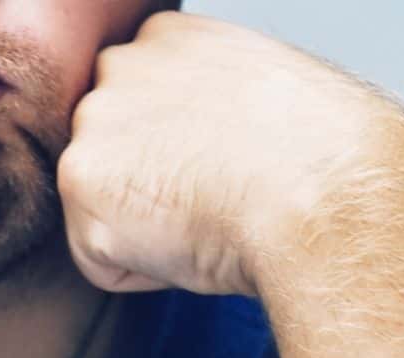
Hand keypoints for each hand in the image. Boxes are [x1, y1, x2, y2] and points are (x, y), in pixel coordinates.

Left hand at [58, 12, 403, 297]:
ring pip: (102, 211)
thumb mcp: (264, 99)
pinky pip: (100, 261)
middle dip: (151, 191)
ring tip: (211, 215)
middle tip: (218, 197)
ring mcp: (93, 122)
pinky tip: (192, 242)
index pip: (140, 116)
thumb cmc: (322, 160)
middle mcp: (119, 67)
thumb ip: (206, 107)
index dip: (181, 160)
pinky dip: (143, 272)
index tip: (223, 169)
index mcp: (168, 38)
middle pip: (111, 160)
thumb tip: (203, 147)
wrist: (322, 192)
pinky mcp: (80, 182)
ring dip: (146, 233)